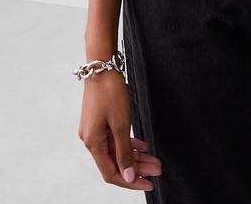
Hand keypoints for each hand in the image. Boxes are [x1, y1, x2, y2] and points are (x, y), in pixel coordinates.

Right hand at [78, 69, 160, 190]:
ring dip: (137, 156)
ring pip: (118, 150)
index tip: (149, 184)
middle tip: (159, 169)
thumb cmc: (110, 92)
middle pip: (116, 162)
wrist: (101, 66)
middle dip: (138, 168)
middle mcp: (91, 140)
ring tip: (155, 160)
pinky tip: (144, 146)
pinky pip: (116, 139)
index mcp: (93, 144)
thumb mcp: (121, 124)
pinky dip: (130, 144)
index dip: (130, 181)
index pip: (112, 173)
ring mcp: (95, 130)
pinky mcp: (100, 121)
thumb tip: (127, 176)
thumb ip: (124, 152)